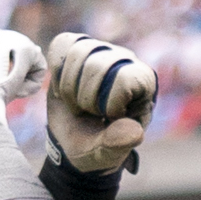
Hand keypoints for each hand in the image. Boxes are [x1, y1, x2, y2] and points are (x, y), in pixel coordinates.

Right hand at [43, 30, 152, 174]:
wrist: (73, 142)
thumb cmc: (96, 148)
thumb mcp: (107, 155)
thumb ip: (119, 145)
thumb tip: (135, 130)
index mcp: (144, 85)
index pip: (125, 79)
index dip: (107, 103)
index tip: (104, 119)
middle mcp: (127, 60)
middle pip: (98, 64)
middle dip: (83, 97)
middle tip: (84, 114)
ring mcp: (103, 50)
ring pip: (79, 51)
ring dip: (67, 85)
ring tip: (74, 102)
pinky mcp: (80, 46)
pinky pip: (62, 44)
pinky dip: (56, 69)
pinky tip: (62, 87)